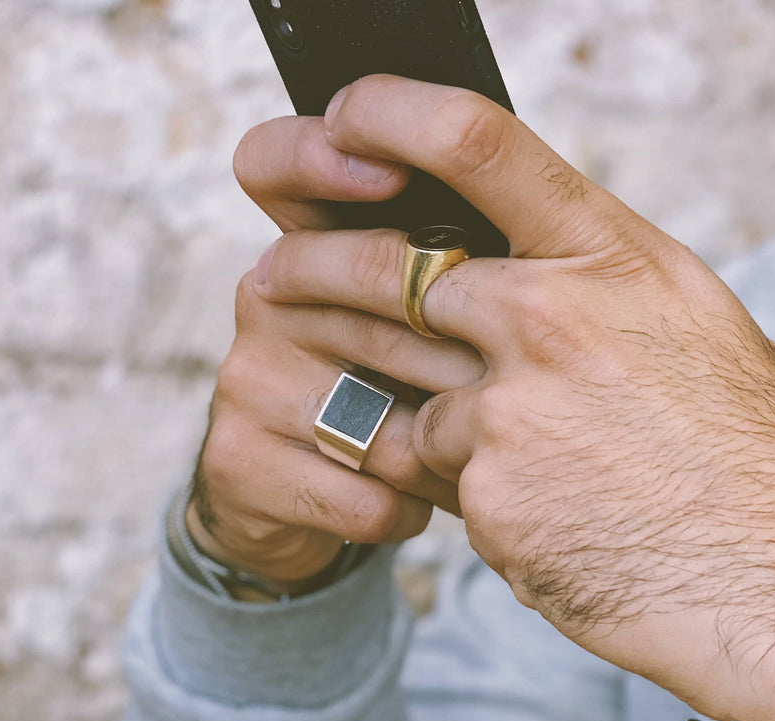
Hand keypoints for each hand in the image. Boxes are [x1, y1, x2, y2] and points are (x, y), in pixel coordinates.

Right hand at [189, 111, 483, 585]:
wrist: (301, 503)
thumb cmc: (386, 398)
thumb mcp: (411, 328)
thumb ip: (445, 277)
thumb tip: (534, 244)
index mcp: (307, 247)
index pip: (275, 165)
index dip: (319, 157)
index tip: (391, 177)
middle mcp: (264, 299)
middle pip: (382, 310)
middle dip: (469, 370)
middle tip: (524, 403)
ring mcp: (246, 381)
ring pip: (387, 421)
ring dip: (452, 458)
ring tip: (475, 467)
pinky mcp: (240, 461)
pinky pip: (367, 493)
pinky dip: (412, 509)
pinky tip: (416, 504)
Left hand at [262, 75, 774, 720]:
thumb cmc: (752, 456)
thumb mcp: (687, 331)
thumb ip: (592, 293)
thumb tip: (507, 274)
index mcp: (613, 258)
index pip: (476, 144)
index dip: (391, 114)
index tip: (342, 120)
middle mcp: (552, 317)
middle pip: (386, 273)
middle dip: (311, 273)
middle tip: (271, 280)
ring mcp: (512, 409)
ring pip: (406, 398)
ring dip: (404, 414)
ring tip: (482, 444)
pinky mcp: (490, 497)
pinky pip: (437, 483)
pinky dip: (462, 496)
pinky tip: (539, 516)